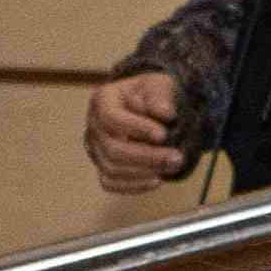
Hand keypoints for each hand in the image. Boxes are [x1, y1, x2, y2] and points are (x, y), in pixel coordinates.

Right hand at [85, 72, 193, 194]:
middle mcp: (94, 125)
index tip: (163, 134)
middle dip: (147, 156)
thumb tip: (166, 113)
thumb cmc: (152, 95)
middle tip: (177, 157)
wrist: (150, 108)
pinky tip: (157, 180)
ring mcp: (96, 148)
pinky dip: (134, 186)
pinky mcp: (103, 166)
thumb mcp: (159, 85)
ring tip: (172, 167)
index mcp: (102, 100)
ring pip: (111, 169)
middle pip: (112, 148)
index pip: (111, 118)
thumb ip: (160, 96)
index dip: (137, 128)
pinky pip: (110, 183)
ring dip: (145, 172)